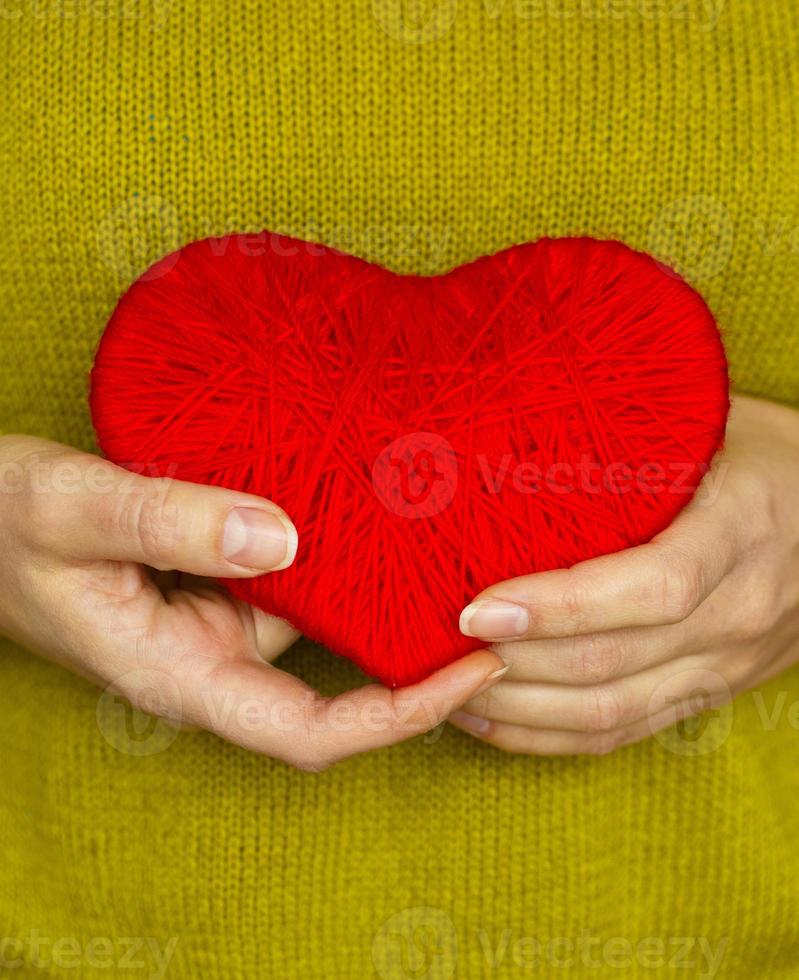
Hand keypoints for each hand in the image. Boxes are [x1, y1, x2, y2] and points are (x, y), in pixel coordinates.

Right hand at [0, 435, 503, 770]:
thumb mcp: (71, 512)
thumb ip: (167, 522)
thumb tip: (283, 536)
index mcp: (180, 674)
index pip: (311, 729)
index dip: (402, 715)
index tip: (476, 673)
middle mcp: (214, 656)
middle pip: (339, 682)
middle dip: (419, 656)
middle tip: (498, 598)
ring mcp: (220, 619)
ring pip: (322, 620)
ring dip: (387, 594)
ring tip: (458, 541)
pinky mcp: (219, 580)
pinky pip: (296, 576)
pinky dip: (342, 552)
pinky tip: (381, 506)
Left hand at [450, 395, 798, 754]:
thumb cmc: (759, 456)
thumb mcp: (713, 427)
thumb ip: (636, 436)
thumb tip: (515, 416)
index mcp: (739, 532)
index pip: (651, 589)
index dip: (560, 607)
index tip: (477, 605)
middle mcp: (738, 611)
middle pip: (613, 663)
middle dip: (514, 663)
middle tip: (439, 646)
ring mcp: (725, 664)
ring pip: (609, 712)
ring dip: (519, 710)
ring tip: (446, 686)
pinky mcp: (708, 693)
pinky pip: (623, 732)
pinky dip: (548, 738)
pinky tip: (489, 719)